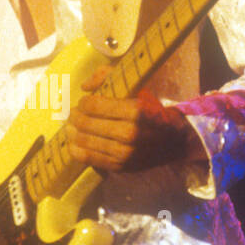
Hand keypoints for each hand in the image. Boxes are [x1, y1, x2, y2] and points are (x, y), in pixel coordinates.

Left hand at [64, 67, 202, 173]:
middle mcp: (129, 134)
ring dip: (71, 132)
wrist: (174, 141)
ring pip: (83, 141)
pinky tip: (72, 142)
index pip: (93, 106)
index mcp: (135, 111)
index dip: (83, 102)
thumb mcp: (138, 87)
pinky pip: (88, 159)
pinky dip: (75, 149)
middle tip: (72, 112)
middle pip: (85, 123)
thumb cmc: (153, 110)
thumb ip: (109, 77)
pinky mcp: (119, 167)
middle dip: (74, 116)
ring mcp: (124, 153)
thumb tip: (84, 86)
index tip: (84, 101)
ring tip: (70, 126)